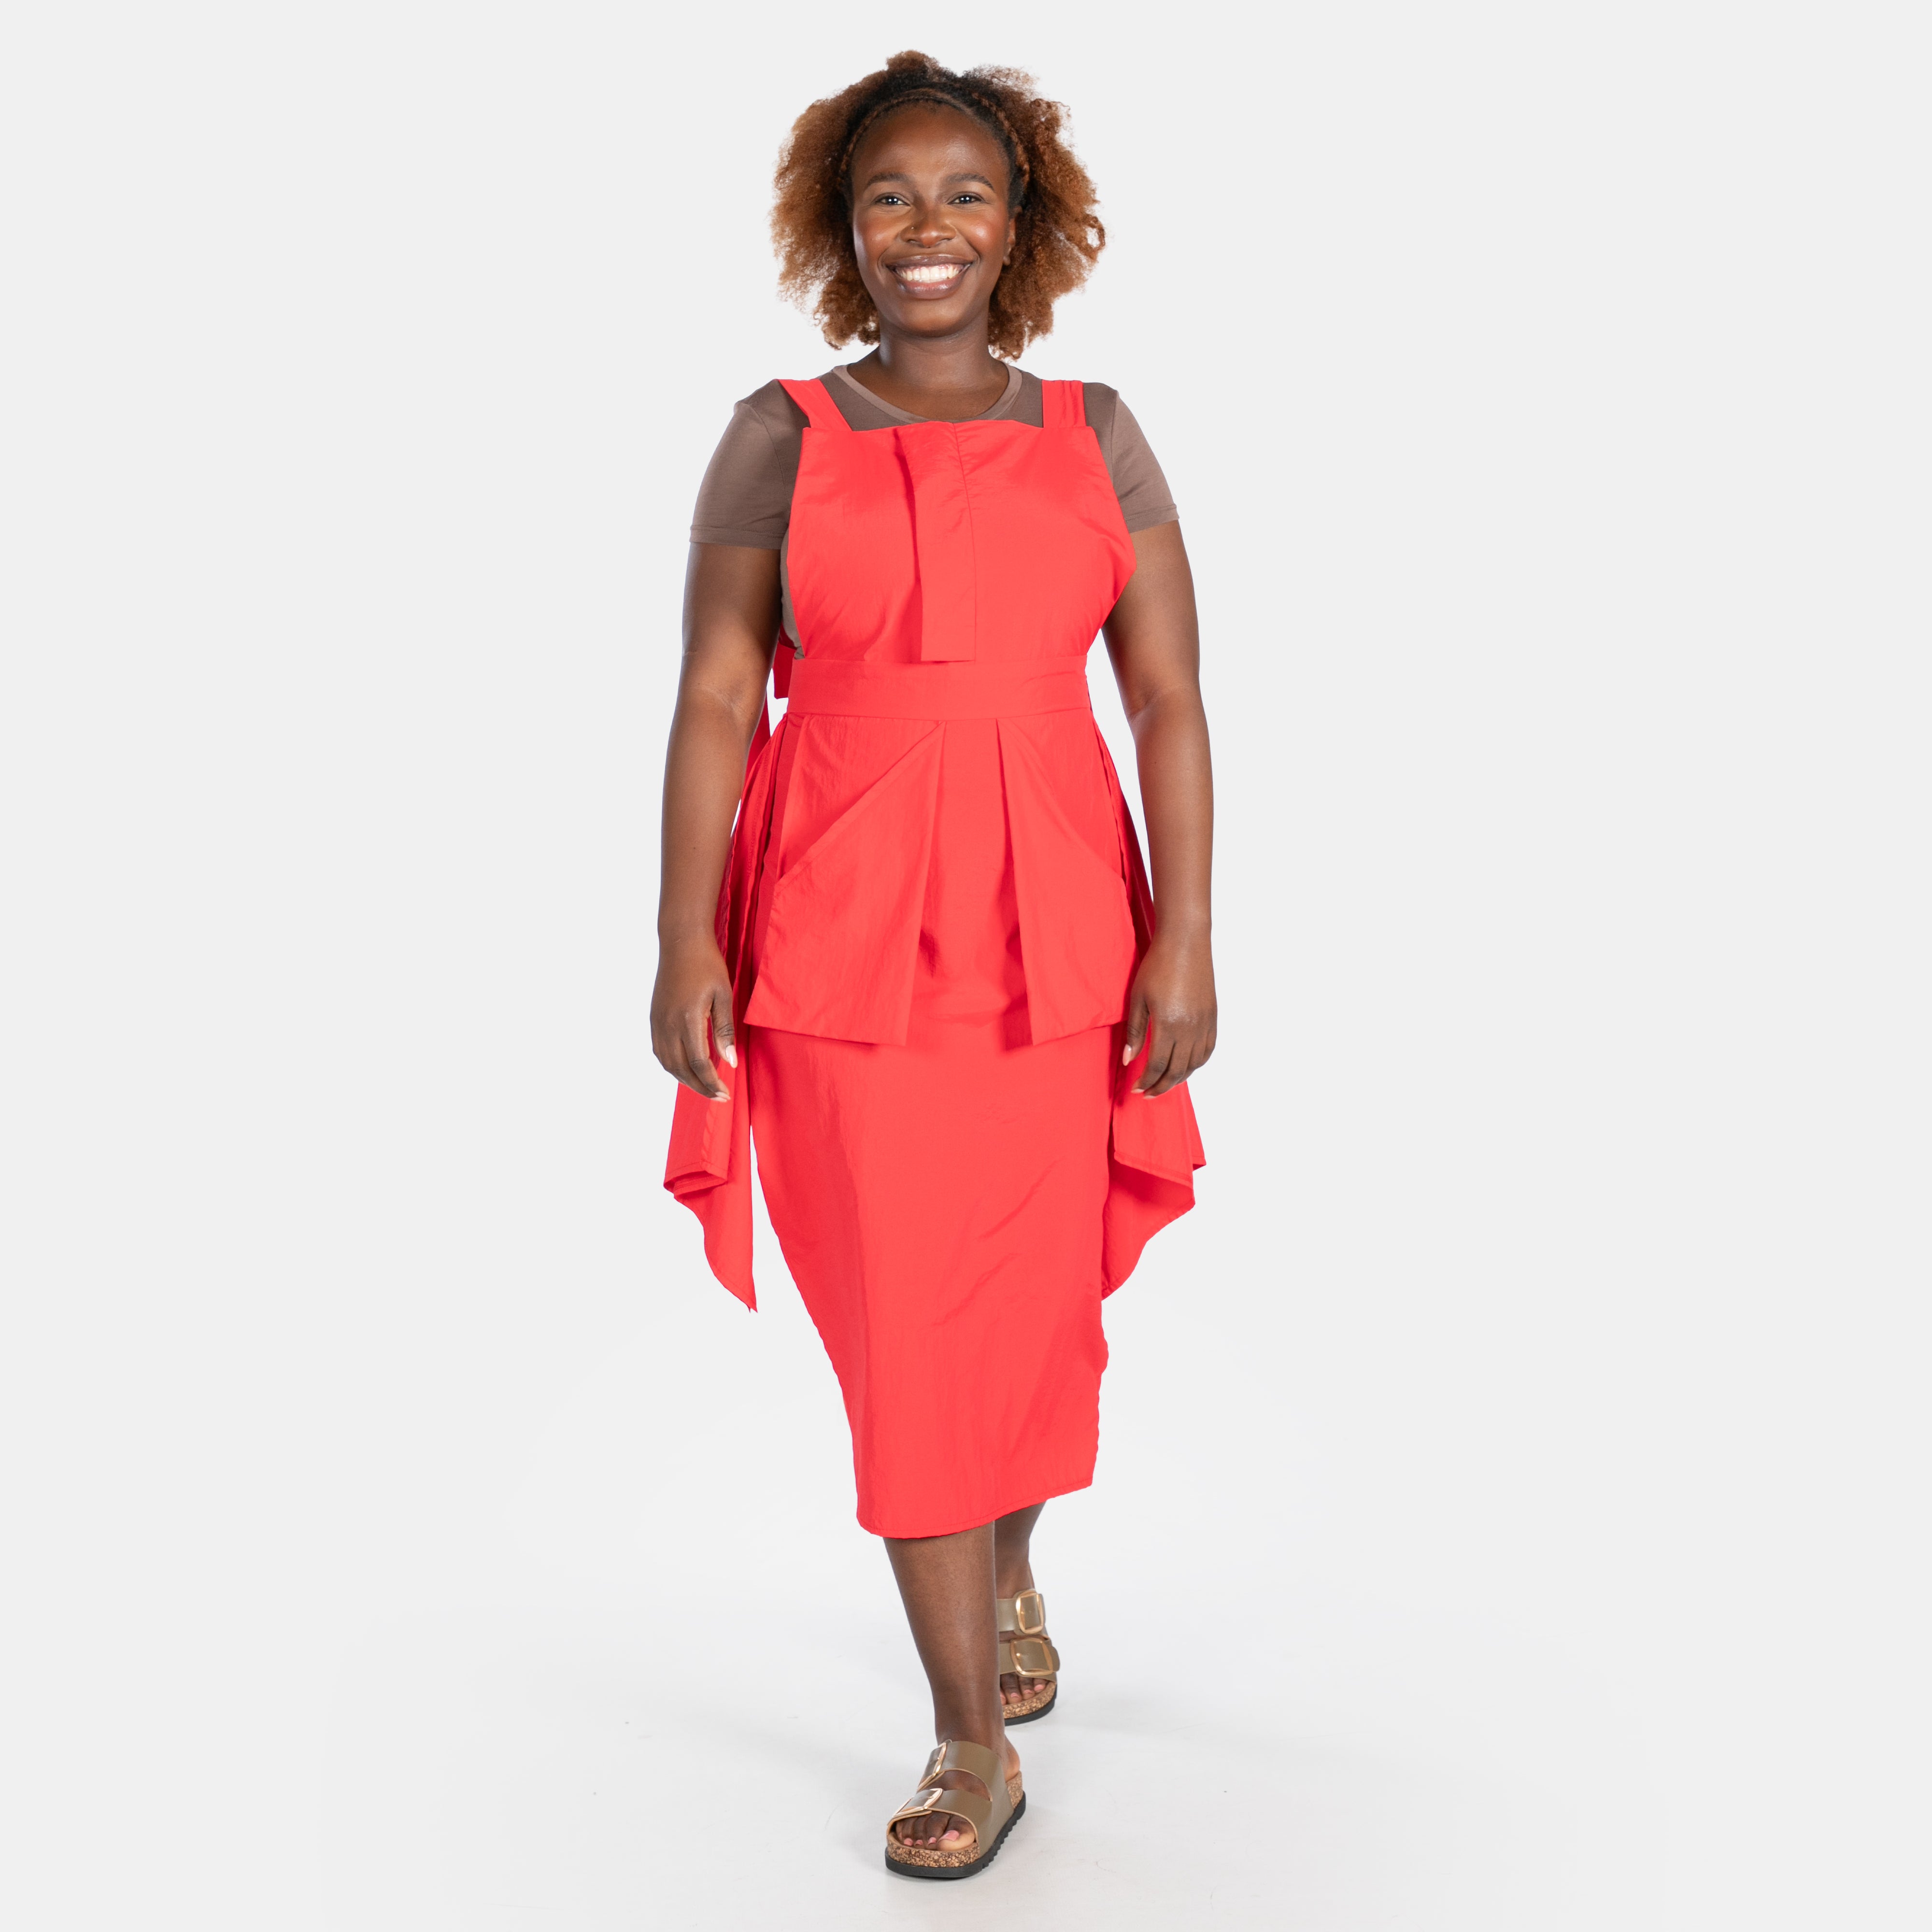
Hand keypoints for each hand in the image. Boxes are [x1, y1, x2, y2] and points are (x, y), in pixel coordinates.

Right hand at [651, 930, 735, 1101]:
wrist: (681, 943)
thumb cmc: (707, 965)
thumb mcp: (724, 995)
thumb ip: (725, 1030)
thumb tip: (730, 1062)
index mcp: (687, 1019)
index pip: (699, 1063)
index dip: (712, 1082)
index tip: (725, 1093)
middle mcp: (668, 1024)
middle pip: (681, 1069)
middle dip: (700, 1087)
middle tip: (719, 1096)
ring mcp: (658, 1022)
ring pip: (668, 1063)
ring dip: (685, 1079)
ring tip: (705, 1086)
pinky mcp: (654, 1018)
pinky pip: (660, 1051)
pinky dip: (673, 1066)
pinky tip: (687, 1068)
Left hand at [1122, 929, 1215, 1096]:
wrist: (1185, 943)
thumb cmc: (1157, 966)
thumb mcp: (1137, 998)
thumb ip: (1135, 1032)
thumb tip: (1129, 1061)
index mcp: (1169, 1025)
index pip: (1158, 1065)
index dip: (1146, 1081)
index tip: (1136, 1089)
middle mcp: (1190, 1028)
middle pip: (1177, 1070)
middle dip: (1161, 1086)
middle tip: (1148, 1094)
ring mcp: (1205, 1023)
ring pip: (1195, 1064)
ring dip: (1179, 1079)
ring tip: (1164, 1083)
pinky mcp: (1213, 1017)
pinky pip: (1208, 1050)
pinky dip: (1196, 1064)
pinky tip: (1185, 1066)